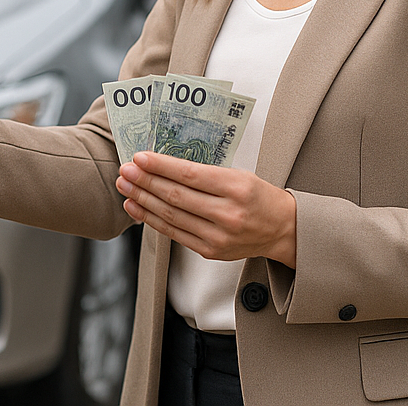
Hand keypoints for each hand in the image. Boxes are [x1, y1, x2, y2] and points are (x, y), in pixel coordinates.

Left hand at [116, 152, 296, 266]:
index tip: (139, 157)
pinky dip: (151, 220)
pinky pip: (174, 233)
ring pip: (171, 215)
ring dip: (143, 199)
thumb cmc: (258, 196)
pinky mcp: (210, 251)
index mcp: (237, 188)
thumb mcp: (238, 175)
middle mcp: (228, 214)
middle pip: (177, 196)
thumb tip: (161, 165)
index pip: (191, 175)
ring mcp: (218, 236)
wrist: (282, 229)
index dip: (161, 166)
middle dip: (145, 181)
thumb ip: (204, 173)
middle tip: (125, 170)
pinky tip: (136, 207)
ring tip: (125, 185)